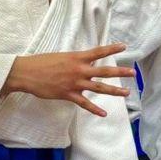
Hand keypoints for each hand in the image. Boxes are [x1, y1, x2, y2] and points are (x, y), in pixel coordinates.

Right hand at [7, 44, 134, 115]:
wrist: (27, 73)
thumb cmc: (42, 63)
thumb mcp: (61, 57)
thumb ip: (75, 61)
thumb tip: (86, 63)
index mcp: (77, 58)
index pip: (99, 52)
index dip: (112, 49)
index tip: (124, 46)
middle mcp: (79, 70)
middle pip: (104, 71)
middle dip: (120, 72)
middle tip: (133, 73)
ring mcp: (75, 83)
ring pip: (99, 87)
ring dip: (114, 91)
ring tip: (126, 93)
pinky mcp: (68, 94)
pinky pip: (84, 103)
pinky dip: (95, 109)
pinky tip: (104, 113)